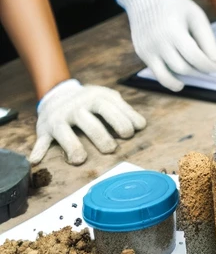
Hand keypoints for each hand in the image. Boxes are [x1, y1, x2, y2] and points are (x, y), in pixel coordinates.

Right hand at [30, 79, 146, 165]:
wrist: (58, 93)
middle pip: (88, 121)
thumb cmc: (91, 101)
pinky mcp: (44, 129)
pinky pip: (40, 140)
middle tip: (112, 149)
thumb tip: (141, 126)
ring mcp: (58, 118)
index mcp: (94, 98)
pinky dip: (37, 150)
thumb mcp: (108, 98)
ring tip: (80, 159)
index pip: (109, 107)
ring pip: (64, 132)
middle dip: (100, 135)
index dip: (121, 120)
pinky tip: (37, 160)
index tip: (131, 134)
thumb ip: (124, 111)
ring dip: (71, 145)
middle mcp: (75, 107)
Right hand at [115, 0, 215, 91]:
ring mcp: (148, 50)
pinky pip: (157, 74)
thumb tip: (214, 60)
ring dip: (187, 77)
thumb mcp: (195, 15)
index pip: (196, 57)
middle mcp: (158, 44)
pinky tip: (180, 83)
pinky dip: (170, 81)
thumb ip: (206, 37)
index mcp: (174, 31)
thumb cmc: (174, 4)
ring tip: (198, 71)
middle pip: (184, 68)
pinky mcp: (142, 54)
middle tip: (211, 65)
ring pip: (170, 75)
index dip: (211, 66)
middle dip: (201, 70)